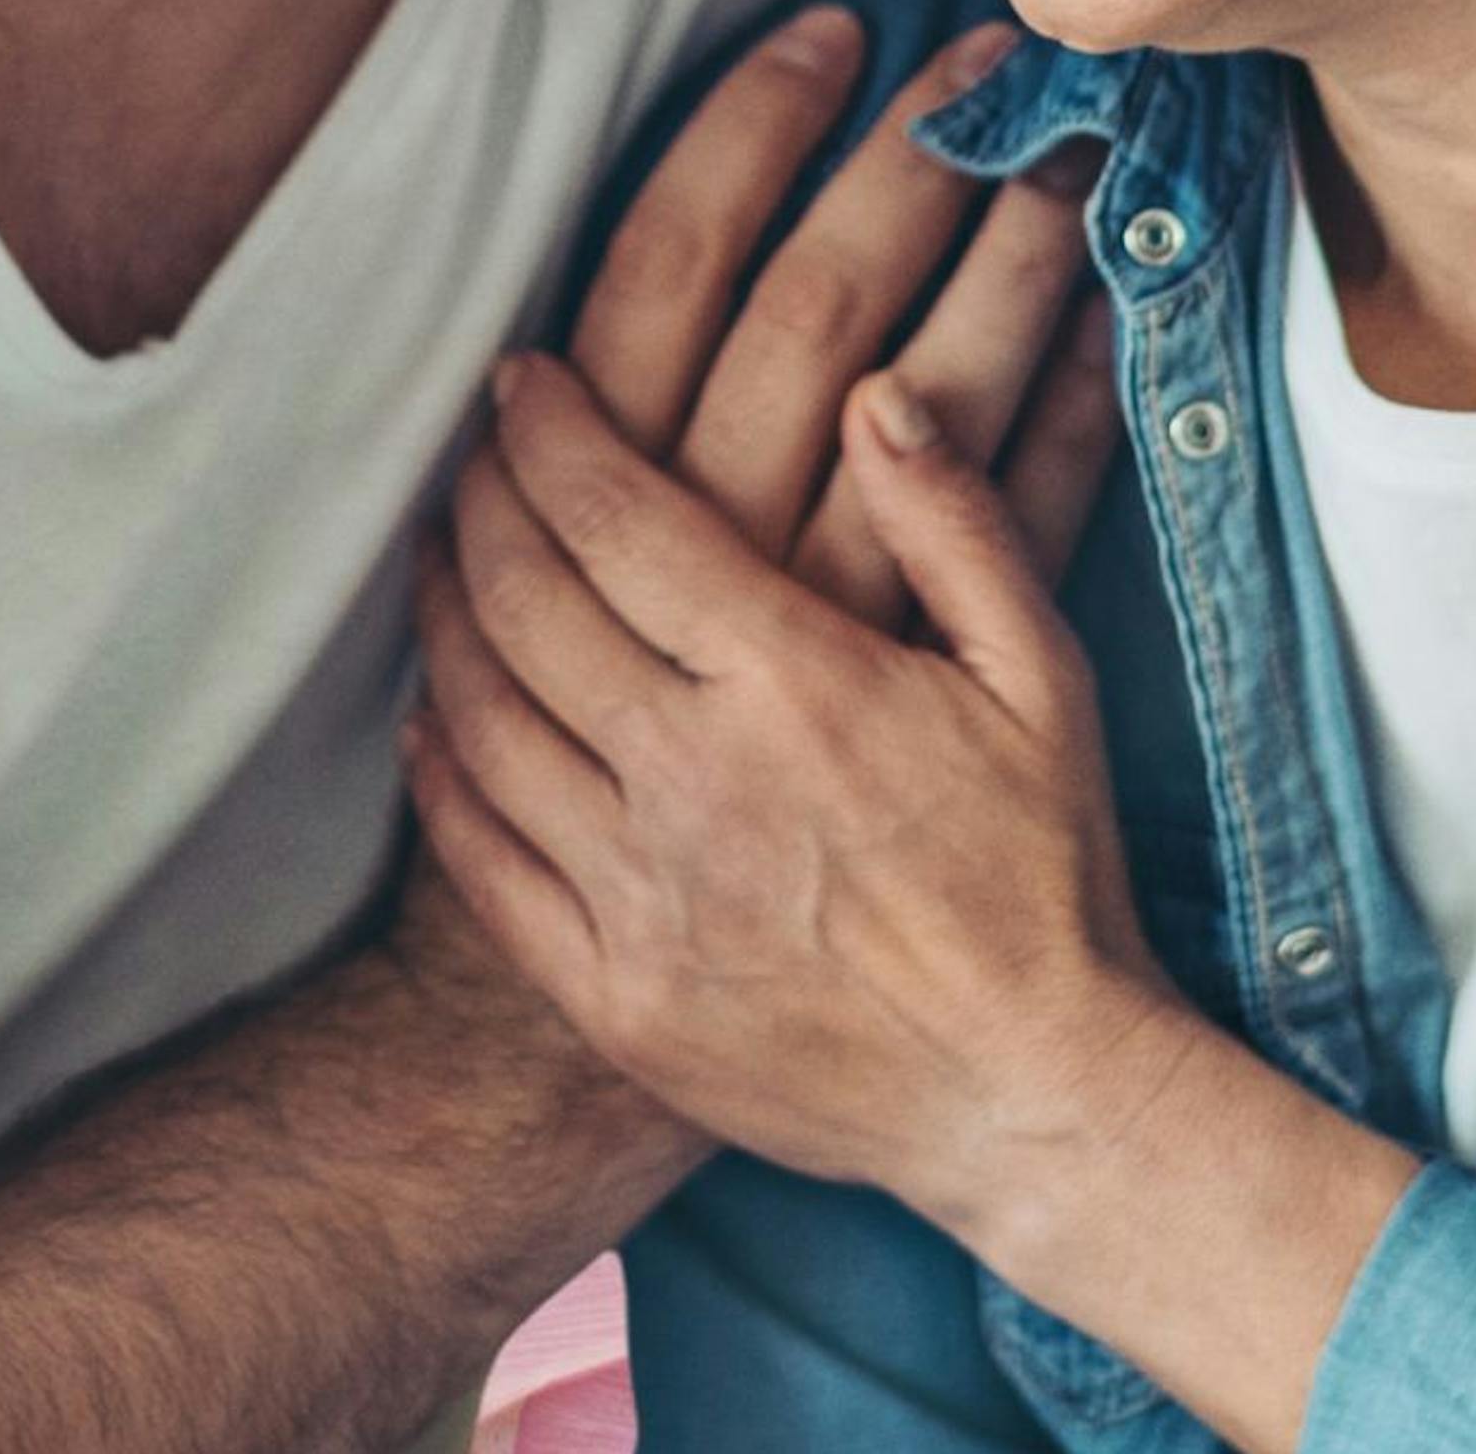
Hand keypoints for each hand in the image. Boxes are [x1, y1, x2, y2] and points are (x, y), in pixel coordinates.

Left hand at [405, 349, 1177, 1242]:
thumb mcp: (1040, 672)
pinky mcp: (614, 999)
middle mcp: (696, 781)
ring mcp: (643, 899)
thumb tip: (877, 388)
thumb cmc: (1044, 870)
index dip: (548, 431)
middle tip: (468, 450)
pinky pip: (483, 863)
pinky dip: (439, 774)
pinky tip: (431, 719)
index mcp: (794, 683)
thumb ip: (953, 520)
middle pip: (526, 600)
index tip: (518, 377)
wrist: (1033, 1098)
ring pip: (485, 720)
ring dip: (444, 619)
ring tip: (437, 555)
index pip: (616, 517)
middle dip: (482, 502)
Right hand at [555, 3, 1126, 619]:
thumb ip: (614, 402)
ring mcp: (839, 602)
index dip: (751, 129)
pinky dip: (1081, 411)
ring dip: (1016, 258)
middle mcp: (722, 526)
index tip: (833, 32)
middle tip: (986, 58)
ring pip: (942, 392)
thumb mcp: (581, 529)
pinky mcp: (937, 667)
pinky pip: (1030, 515)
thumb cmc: (629, 673)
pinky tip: (1119, 318)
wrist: (695, 956)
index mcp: (615, 473)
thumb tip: (678, 226)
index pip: (671, 257)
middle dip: (908, 162)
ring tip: (1078, 148)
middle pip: (818, 302)